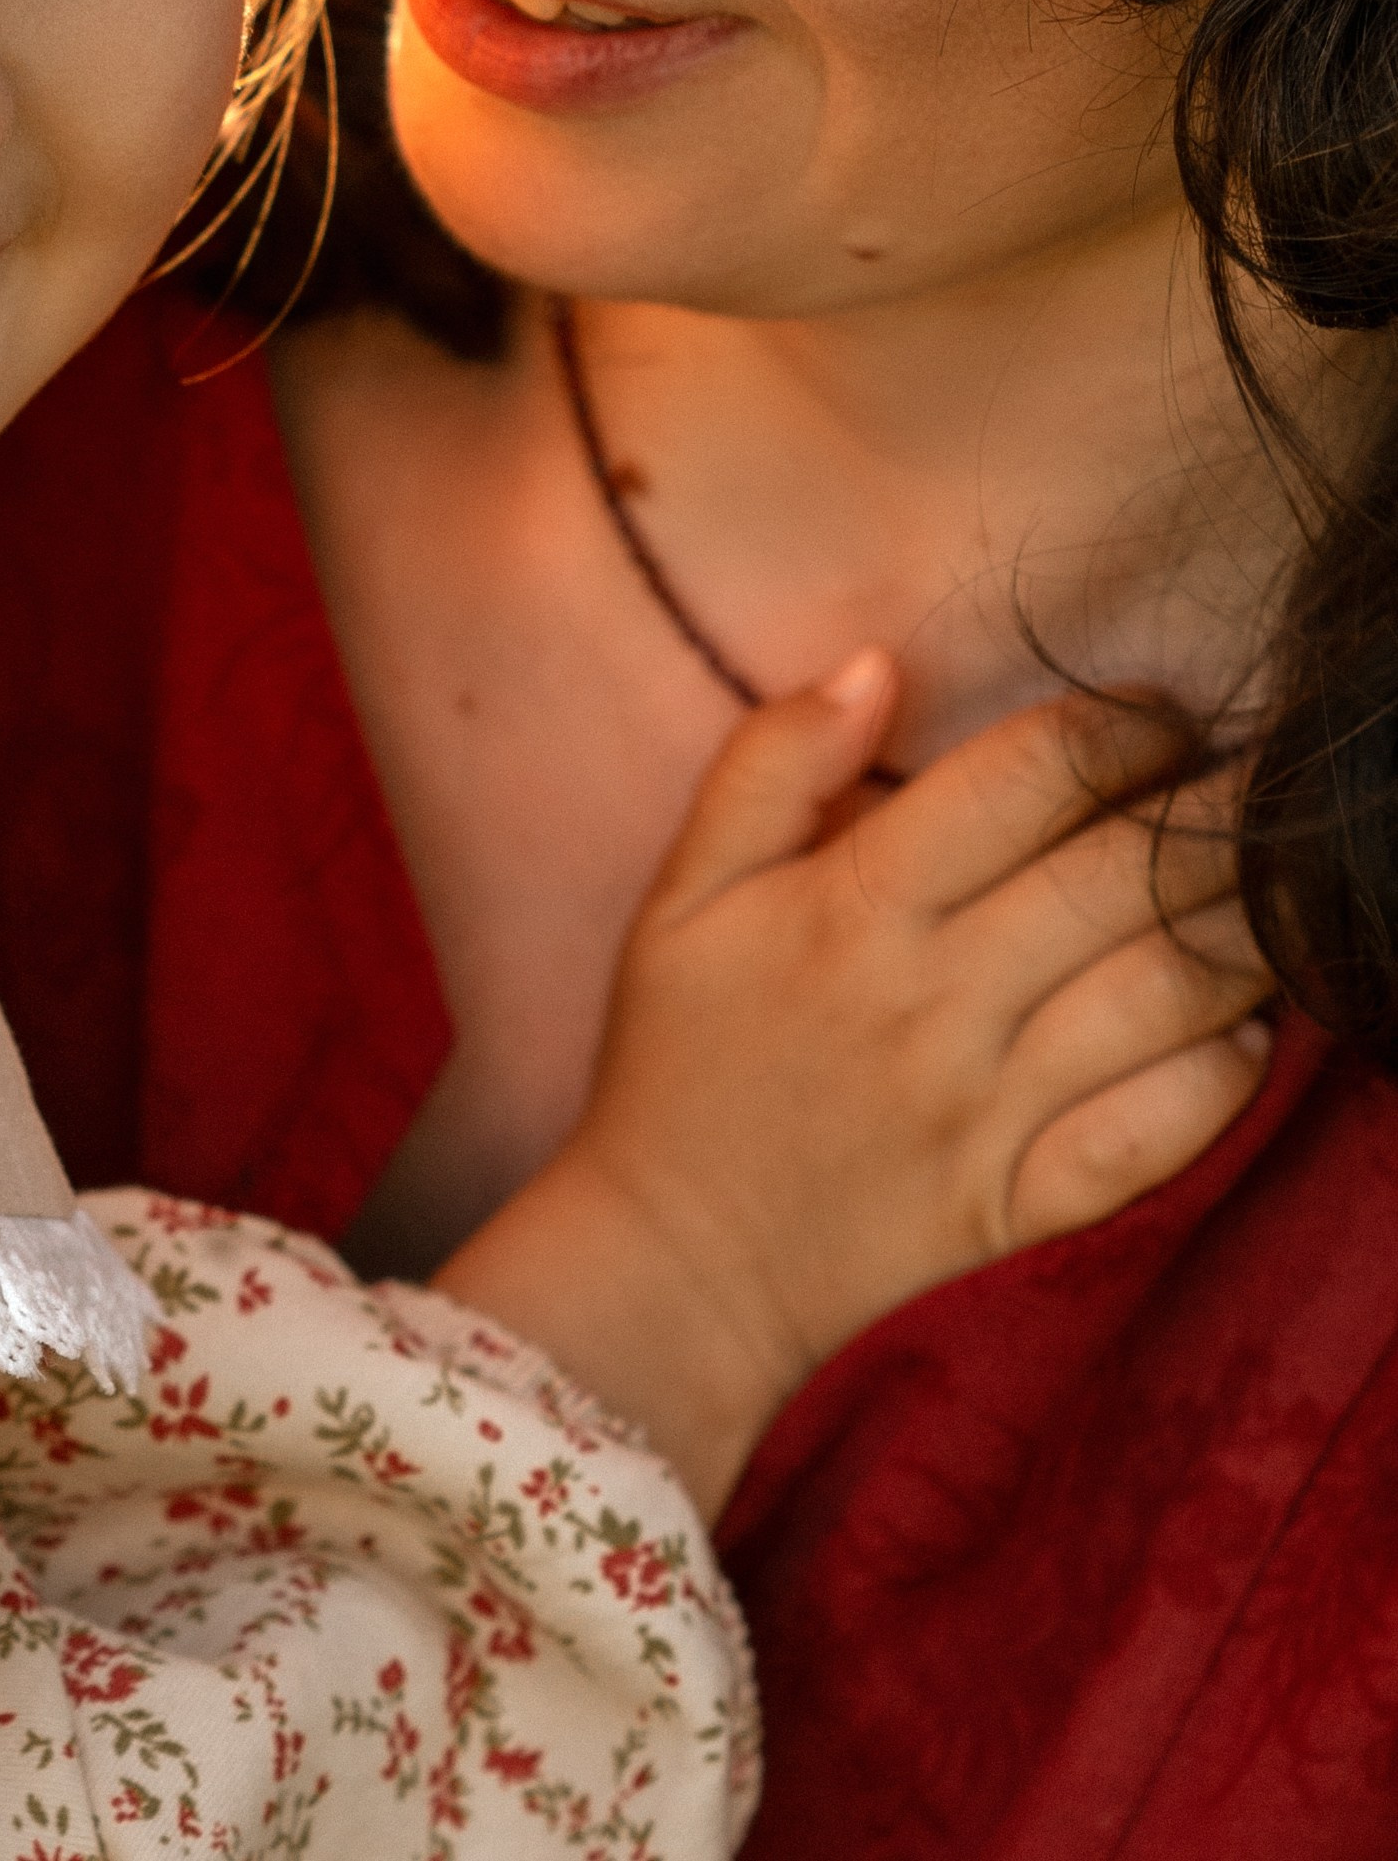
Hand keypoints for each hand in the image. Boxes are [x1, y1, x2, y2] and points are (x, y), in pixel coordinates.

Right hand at [433, 653, 1270, 1518]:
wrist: (669, 1266)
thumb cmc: (679, 1061)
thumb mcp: (682, 894)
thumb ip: (768, 765)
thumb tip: (875, 665)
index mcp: (852, 907)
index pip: (1025, 777)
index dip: (1116, 726)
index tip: (1155, 717)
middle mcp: (934, 1000)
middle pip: (1122, 875)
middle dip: (1211, 811)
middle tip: (1244, 783)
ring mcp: (987, 1109)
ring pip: (1164, 997)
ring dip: (1240, 929)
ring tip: (1262, 888)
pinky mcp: (1020, 1204)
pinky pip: (1157, 1135)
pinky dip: (1221, 1076)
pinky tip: (1238, 1026)